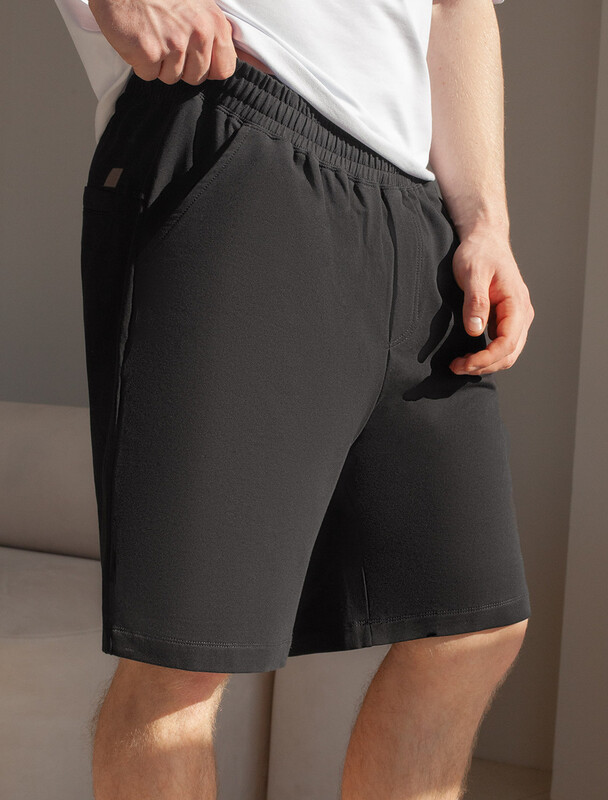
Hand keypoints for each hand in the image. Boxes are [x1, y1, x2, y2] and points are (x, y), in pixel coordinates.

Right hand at [88, 0, 236, 83]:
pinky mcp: (148, 51)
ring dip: (159, 63)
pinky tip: (137, 38)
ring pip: (171, 78)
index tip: (195, 55)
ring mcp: (173, 44)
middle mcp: (198, 33)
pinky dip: (139, 62)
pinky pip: (148, 74)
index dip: (209, 68)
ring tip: (152, 34)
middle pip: (196, 78)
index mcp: (214, 23)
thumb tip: (264, 67)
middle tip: (166, 37)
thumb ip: (224, 35)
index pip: (225, 70)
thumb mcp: (201, 5)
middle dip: (180, 65)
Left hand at [449, 227, 534, 374]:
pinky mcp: (507, 319)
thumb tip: (475, 329)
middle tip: (455, 367)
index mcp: (517, 304)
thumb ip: (475, 301)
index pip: (507, 343)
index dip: (486, 359)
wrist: (485, 240)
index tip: (463, 364)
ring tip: (460, 364)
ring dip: (485, 364)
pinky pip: (502, 345)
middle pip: (509, 354)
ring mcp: (516, 318)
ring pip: (508, 353)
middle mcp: (522, 314)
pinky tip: (469, 356)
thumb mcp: (472, 273)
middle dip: (484, 366)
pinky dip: (487, 356)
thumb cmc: (479, 253)